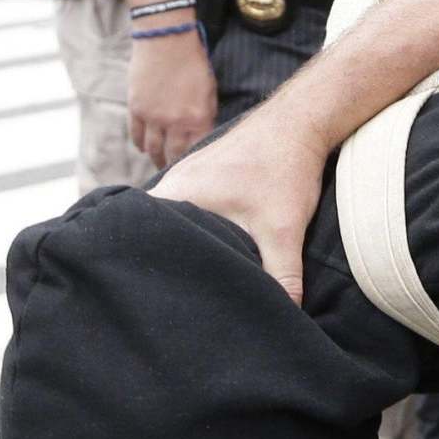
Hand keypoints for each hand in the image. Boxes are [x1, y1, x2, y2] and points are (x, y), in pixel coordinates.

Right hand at [127, 31, 217, 168]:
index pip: (196, 151)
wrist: (166, 40)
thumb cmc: (193, 63)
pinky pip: (136, 135)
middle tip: (176, 176)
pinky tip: (144, 148)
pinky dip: (140, 144)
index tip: (195, 171)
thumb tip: (200, 136)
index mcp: (198, 118)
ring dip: (156, 159)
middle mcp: (175, 122)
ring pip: (153, 149)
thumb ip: (205, 116)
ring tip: (160, 165)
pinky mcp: (136, 108)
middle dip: (175, 167)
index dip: (195, 163)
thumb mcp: (209, 92)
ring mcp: (153, 117)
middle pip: (173, 155)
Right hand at [152, 92, 329, 305]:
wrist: (301, 123)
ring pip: (175, 222)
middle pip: (155, 233)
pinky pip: (190, 211)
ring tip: (192, 281)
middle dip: (167, 262)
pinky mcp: (205, 178)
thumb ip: (281, 274)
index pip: (138, 236)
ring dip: (185, 246)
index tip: (152, 295)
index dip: (143, 267)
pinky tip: (210, 252)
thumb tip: (286, 315)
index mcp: (175, 194)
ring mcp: (187, 179)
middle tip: (175, 297)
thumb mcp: (283, 228)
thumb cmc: (284, 168)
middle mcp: (172, 184)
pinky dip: (198, 231)